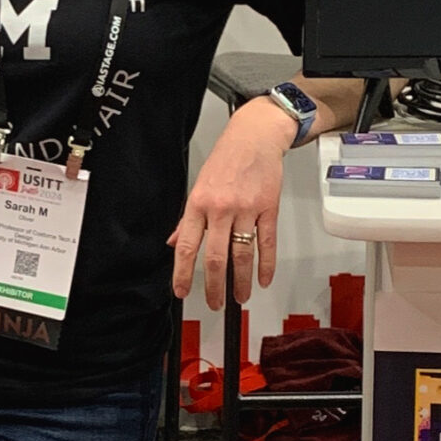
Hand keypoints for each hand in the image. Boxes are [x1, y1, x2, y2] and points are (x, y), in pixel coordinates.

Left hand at [170, 102, 294, 308]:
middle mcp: (220, 209)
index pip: (186, 246)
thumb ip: (187, 220)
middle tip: (214, 302)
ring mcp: (246, 209)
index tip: (181, 291)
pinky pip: (267, 242)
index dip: (182, 272)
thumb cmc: (226, 160)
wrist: (254, 137)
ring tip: (240, 297)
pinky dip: (266, 265)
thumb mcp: (199, 187)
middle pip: (215, 256)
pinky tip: (262, 279)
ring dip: (241, 281)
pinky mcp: (268, 208)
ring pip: (242, 254)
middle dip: (214, 286)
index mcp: (198, 204)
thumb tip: (173, 242)